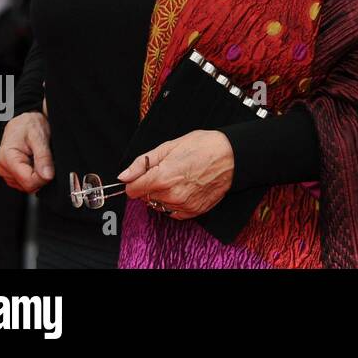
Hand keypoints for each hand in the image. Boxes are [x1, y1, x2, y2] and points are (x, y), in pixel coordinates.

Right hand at [0, 111, 53, 192]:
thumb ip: (43, 157)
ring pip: (28, 185)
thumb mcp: (39, 137)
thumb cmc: (29, 125)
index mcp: (7, 159)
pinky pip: (26, 182)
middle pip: (28, 185)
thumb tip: (47, 176)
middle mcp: (3, 168)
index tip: (50, 167)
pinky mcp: (11, 175)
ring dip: (37, 174)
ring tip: (37, 157)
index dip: (44, 177)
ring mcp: (6, 173)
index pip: (28, 182)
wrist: (23, 121)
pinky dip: (33, 174)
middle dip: (41, 175)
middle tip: (44, 159)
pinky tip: (34, 161)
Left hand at [119, 130, 234, 218]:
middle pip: (144, 198)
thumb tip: (124, 176)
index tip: (144, 174)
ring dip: (163, 195)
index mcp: (162, 177)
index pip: (131, 190)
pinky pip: (173, 212)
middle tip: (167, 171)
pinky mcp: (193, 211)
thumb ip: (143, 162)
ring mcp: (183, 205)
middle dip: (151, 186)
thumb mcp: (170, 146)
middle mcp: (171, 195)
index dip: (136, 180)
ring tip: (179, 179)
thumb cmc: (203, 146)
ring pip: (159, 205)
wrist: (232, 156)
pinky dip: (175, 203)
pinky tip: (185, 188)